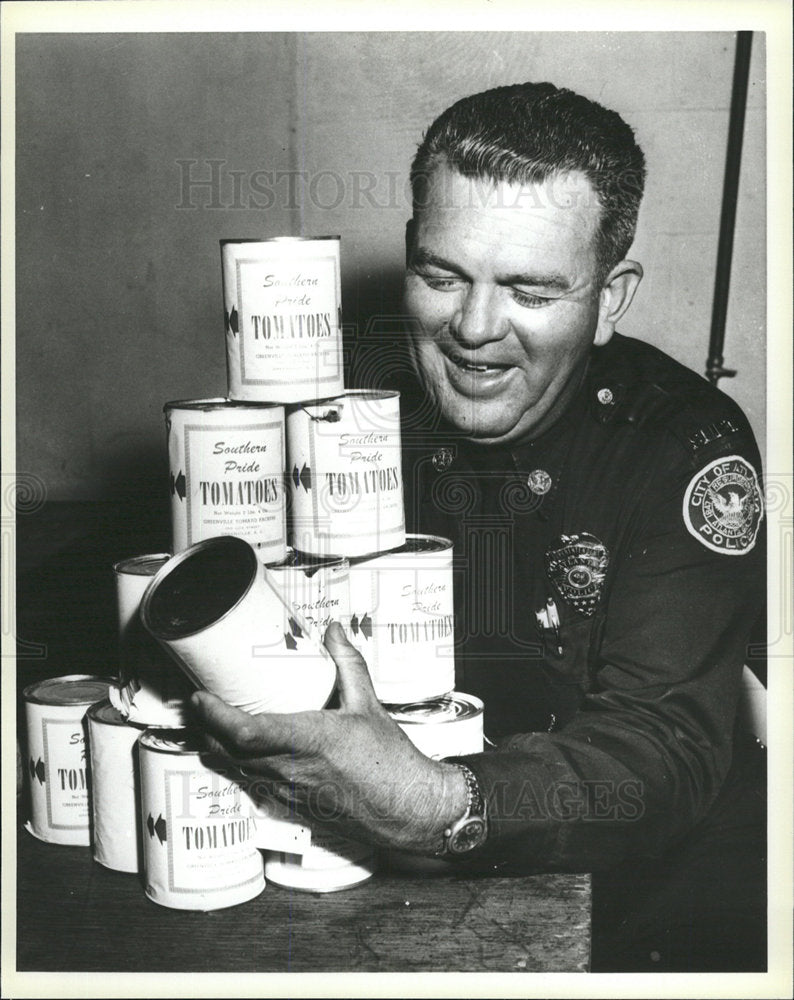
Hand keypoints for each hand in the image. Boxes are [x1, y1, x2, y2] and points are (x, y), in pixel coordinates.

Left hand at [189, 621, 466, 853]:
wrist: (406, 808)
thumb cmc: (391, 763)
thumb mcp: (369, 705)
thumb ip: (347, 665)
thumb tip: (334, 633)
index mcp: (309, 741)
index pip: (246, 732)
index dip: (215, 715)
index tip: (199, 696)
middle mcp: (291, 769)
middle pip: (227, 751)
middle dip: (205, 726)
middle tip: (196, 701)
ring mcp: (288, 790)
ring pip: (235, 769)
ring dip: (217, 745)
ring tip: (210, 719)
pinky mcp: (291, 802)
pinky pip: (252, 781)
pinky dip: (237, 763)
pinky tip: (241, 748)